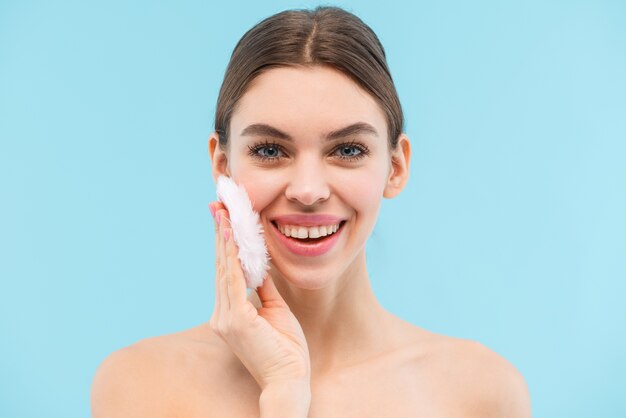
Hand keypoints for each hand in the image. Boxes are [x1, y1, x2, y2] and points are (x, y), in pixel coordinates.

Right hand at [209, 201, 310, 390]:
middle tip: (218, 205)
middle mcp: (222, 314)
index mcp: (229, 313)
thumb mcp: (275, 310)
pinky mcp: (236, 320)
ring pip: (225, 269)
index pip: (226, 271)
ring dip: (224, 238)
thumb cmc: (285, 350)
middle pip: (221, 265)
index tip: (224, 219)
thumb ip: (264, 288)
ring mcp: (226, 318)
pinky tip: (230, 236)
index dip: (225, 244)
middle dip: (220, 233)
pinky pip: (233, 281)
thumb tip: (260, 266)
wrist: (289, 380)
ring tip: (223, 213)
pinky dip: (231, 257)